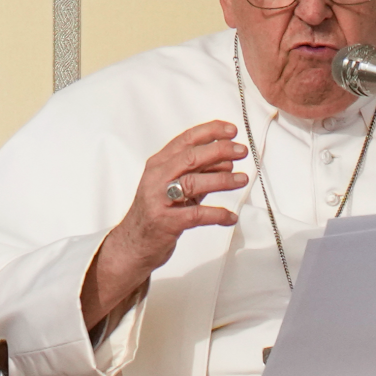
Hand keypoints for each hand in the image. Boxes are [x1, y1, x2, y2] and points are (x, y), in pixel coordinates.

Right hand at [81, 120, 248, 328]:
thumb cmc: (158, 211)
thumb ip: (199, 172)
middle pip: (190, 157)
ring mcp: (159, 200)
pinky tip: (231, 217)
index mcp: (159, 164)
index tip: (231, 130)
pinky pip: (196, 215)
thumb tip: (228, 161)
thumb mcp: (176, 185)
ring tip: (242, 179)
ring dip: (222, 180)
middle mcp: (157, 178)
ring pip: (193, 183)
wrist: (133, 244)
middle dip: (219, 151)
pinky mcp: (166, 222)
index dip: (210, 132)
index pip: (185, 140)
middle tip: (241, 151)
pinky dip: (217, 215)